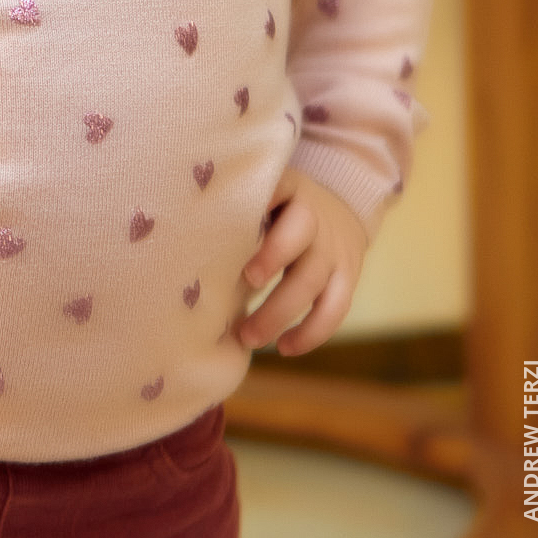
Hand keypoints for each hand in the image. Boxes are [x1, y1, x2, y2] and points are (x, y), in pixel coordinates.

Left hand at [234, 165, 368, 357]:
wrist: (341, 208)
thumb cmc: (282, 206)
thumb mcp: (267, 193)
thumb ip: (240, 206)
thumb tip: (189, 233)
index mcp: (290, 189)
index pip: (281, 189)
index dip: (262, 205)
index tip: (235, 226)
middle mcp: (317, 217)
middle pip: (299, 238)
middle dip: (272, 260)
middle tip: (244, 283)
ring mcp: (335, 249)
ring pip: (314, 281)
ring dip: (280, 313)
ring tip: (248, 337)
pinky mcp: (348, 278)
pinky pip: (336, 309)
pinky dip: (311, 333)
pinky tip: (283, 348)